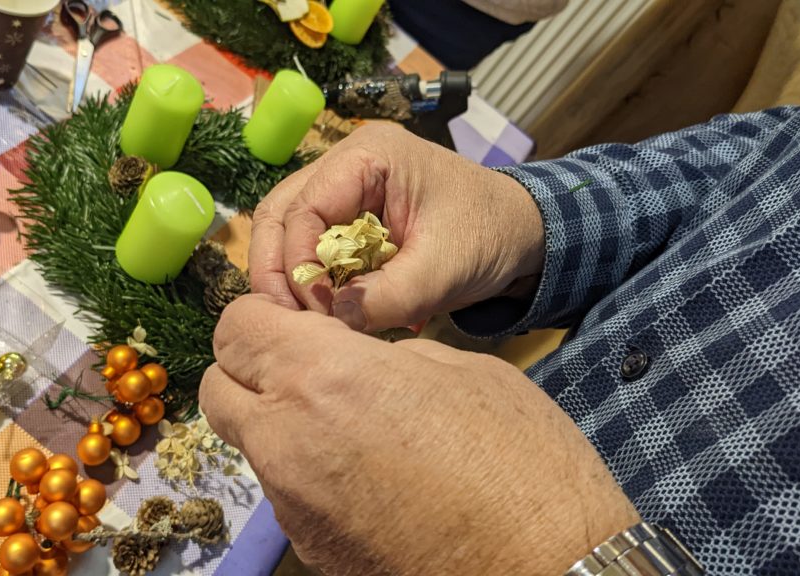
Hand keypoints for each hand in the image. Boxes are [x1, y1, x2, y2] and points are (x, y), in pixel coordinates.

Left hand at [202, 295, 638, 574]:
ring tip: (353, 429)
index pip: (235, 327)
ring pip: (252, 444)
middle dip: (252, 369)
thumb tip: (354, 362)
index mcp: (323, 380)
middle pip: (218, 389)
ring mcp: (294, 507)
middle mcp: (287, 444)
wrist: (550, 571)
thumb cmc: (523, 461)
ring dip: (282, 424)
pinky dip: (310, 475)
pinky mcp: (312, 551)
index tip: (296, 323)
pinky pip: (288, 495)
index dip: (262, 317)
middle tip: (309, 369)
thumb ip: (383, 357)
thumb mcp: (460, 370)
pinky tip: (371, 480)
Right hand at [249, 123, 544, 331]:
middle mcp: (345, 162)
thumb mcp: (443, 270)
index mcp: (369, 156)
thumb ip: (389, 295)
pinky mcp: (347, 212)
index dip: (298, 263)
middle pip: (280, 213)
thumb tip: (334, 320)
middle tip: (284, 321)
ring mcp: (343, 185)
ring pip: (286, 228)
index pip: (304, 208)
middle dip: (277, 270)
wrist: (521, 232)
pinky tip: (322, 310)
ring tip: (301, 320)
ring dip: (289, 276)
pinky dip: (310, 278)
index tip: (318, 311)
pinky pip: (310, 243)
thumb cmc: (488, 236)